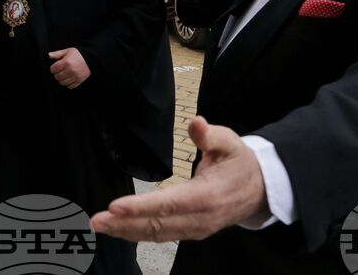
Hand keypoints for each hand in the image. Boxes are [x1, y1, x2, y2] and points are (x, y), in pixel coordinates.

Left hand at [49, 47, 90, 88]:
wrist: (91, 58)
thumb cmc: (78, 54)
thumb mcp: (67, 51)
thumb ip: (57, 54)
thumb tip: (48, 55)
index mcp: (66, 62)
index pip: (53, 69)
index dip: (53, 68)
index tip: (56, 66)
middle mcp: (70, 70)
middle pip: (57, 77)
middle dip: (57, 74)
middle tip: (60, 70)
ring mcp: (75, 77)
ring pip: (62, 83)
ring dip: (62, 79)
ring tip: (64, 74)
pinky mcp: (79, 81)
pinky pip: (69, 86)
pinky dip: (68, 83)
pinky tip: (69, 78)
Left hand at [90, 117, 267, 241]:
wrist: (260, 191)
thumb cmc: (241, 164)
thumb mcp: (231, 143)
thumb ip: (212, 135)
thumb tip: (196, 123)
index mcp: (207, 196)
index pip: (169, 204)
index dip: (141, 207)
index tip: (116, 206)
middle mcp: (199, 218)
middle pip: (157, 224)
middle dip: (125, 223)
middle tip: (97, 219)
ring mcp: (195, 229)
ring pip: (156, 234)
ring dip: (126, 231)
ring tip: (100, 225)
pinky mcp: (190, 232)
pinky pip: (160, 235)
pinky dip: (138, 233)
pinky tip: (119, 228)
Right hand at [157, 0, 181, 18]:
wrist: (187, 1)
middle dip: (161, 0)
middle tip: (155, 2)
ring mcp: (177, 4)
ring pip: (169, 6)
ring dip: (164, 8)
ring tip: (158, 10)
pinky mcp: (178, 11)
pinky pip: (172, 14)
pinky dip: (168, 16)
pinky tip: (164, 17)